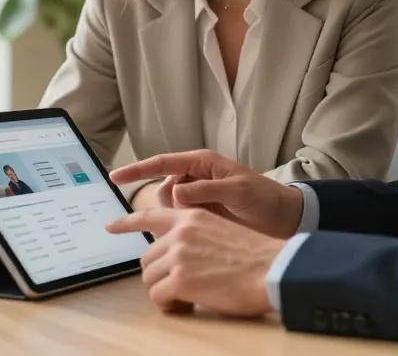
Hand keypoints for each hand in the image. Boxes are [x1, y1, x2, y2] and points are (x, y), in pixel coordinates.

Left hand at [106, 207, 284, 316]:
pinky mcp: (180, 279)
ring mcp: (178, 254)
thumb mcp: (220, 230)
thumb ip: (195, 236)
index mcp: (191, 217)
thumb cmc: (254, 256)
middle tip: (178, 287)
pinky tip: (188, 305)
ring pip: (150, 279)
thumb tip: (177, 255)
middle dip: (158, 275)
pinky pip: (159, 297)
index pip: (149, 215)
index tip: (110, 225)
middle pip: (147, 258)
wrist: (271, 268)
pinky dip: (170, 306)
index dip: (126, 222)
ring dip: (165, 292)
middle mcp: (180, 232)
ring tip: (188, 296)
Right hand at [110, 150, 304, 238]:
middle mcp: (196, 177)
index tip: (114, 177)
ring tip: (201, 224)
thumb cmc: (264, 199)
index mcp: (203, 163)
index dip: (137, 170)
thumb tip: (175, 192)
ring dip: (175, 217)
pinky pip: (178, 220)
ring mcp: (198, 197)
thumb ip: (206, 190)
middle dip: (168, 203)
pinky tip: (194, 234)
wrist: (283, 219)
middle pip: (163, 188)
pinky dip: (179, 227)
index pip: (162, 163)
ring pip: (169, 207)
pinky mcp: (201, 215)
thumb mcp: (238, 191)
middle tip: (193, 216)